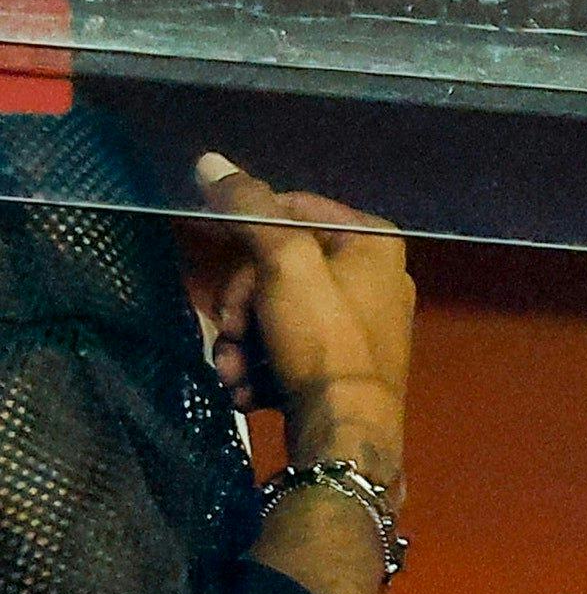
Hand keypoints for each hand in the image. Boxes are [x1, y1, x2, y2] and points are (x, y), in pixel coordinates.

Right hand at [193, 155, 413, 477]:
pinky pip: (287, 345)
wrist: (347, 433)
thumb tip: (209, 161)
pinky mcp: (342, 362)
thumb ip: (249, 210)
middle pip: (276, 265)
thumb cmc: (323, 339)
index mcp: (372, 241)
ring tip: (232, 370)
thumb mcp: (283, 264)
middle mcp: (373, 275)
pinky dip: (260, 364)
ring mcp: (358, 322)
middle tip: (227, 333)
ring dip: (240, 341)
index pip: (291, 208)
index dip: (242, 228)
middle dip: (239, 304)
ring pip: (274, 311)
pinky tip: (248, 389)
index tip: (207, 248)